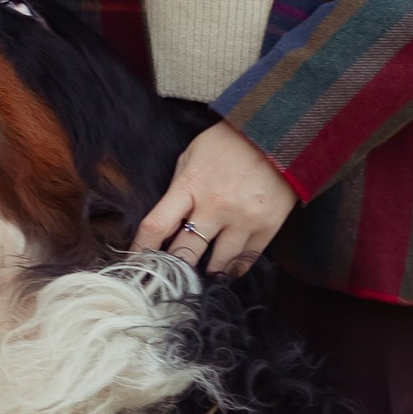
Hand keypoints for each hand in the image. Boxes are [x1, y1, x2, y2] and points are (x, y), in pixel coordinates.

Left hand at [135, 121, 295, 282]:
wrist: (277, 133)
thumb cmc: (228, 144)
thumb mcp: (192, 156)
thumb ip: (178, 189)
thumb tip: (167, 224)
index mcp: (190, 186)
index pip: (157, 225)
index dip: (141, 249)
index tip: (136, 264)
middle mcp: (215, 206)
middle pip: (185, 252)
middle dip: (174, 270)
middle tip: (170, 280)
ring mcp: (243, 218)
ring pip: (218, 264)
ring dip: (206, 274)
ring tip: (200, 277)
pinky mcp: (267, 226)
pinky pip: (246, 260)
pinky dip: (234, 270)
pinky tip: (227, 271)